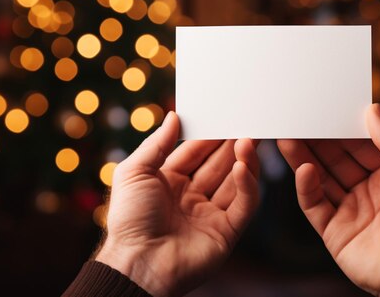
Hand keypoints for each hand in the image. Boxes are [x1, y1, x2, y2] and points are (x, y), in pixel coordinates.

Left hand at [95, 112, 259, 296]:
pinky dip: (247, 185)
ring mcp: (210, 214)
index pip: (196, 152)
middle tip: (249, 122)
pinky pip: (243, 205)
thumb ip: (157, 143)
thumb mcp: (134, 172)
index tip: (225, 115)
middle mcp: (192, 197)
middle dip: (233, 144)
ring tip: (250, 140)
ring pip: (235, 182)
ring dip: (244, 160)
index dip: (211, 135)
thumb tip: (174, 116)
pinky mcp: (226, 232)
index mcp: (170, 182)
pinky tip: (244, 167)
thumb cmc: (129, 219)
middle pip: (219, 164)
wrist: (137, 264)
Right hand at [277, 104, 379, 296]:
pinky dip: (307, 188)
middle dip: (316, 140)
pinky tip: (303, 170)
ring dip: (303, 159)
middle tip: (295, 119)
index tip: (323, 109)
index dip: (340, 128)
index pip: (358, 144)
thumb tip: (373, 109)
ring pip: (320, 179)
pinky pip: (315, 205)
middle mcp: (367, 189)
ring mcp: (349, 210)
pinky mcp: (334, 231)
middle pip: (334, 159)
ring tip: (287, 138)